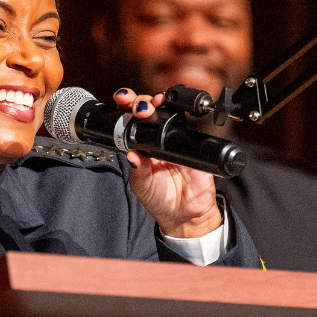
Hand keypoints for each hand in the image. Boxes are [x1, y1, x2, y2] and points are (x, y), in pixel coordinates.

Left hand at [111, 88, 221, 237]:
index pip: (132, 122)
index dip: (127, 109)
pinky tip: (175, 114)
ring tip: (152, 105)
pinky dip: (183, 117)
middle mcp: (158, 139)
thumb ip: (138, 170)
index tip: (122, 102)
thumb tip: (131, 154)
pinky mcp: (194, 145)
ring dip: (160, 103)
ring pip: (168, 112)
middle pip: (149, 111)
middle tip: (138, 106)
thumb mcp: (142, 186)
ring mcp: (176, 139)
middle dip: (141, 102)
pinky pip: (189, 128)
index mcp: (141, 145)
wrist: (185, 214)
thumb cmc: (160, 198)